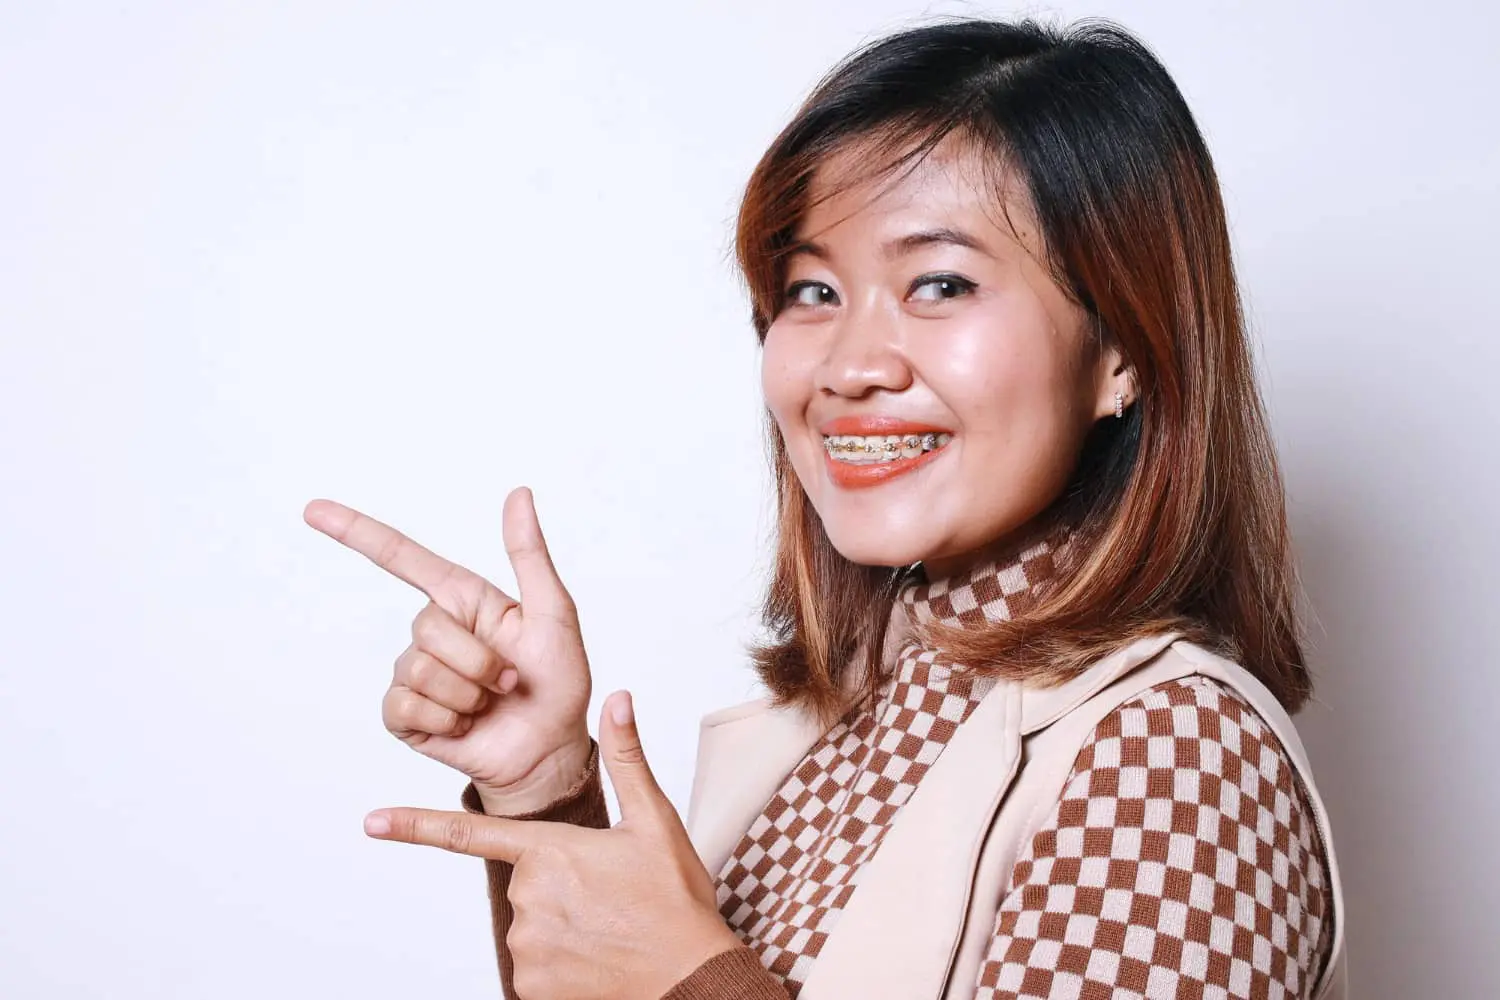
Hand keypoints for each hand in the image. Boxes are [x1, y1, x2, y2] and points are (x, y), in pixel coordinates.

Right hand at [304, 487, 592, 811]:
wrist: (550, 750)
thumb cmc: (557, 682)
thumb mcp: (554, 613)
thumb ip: (530, 554)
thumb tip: (518, 493)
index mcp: (463, 601)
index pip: (402, 559)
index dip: (356, 532)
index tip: (313, 509)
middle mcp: (434, 632)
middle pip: (427, 628)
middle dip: (478, 660)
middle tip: (508, 679)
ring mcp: (416, 674)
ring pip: (420, 670)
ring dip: (468, 693)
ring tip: (490, 703)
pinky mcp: (405, 715)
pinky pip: (405, 705)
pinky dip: (446, 718)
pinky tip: (465, 724)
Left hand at [363, 691, 744, 999]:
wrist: (691, 978)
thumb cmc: (675, 900)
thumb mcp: (655, 822)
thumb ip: (627, 759)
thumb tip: (619, 699)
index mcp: (550, 850)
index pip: (466, 833)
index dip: (412, 826)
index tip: (370, 821)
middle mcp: (528, 896)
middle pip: (528, 880)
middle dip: (561, 884)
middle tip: (609, 896)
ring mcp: (527, 946)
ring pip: (534, 923)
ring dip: (565, 923)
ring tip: (611, 927)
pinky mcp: (532, 987)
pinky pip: (537, 966)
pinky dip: (563, 962)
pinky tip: (599, 958)